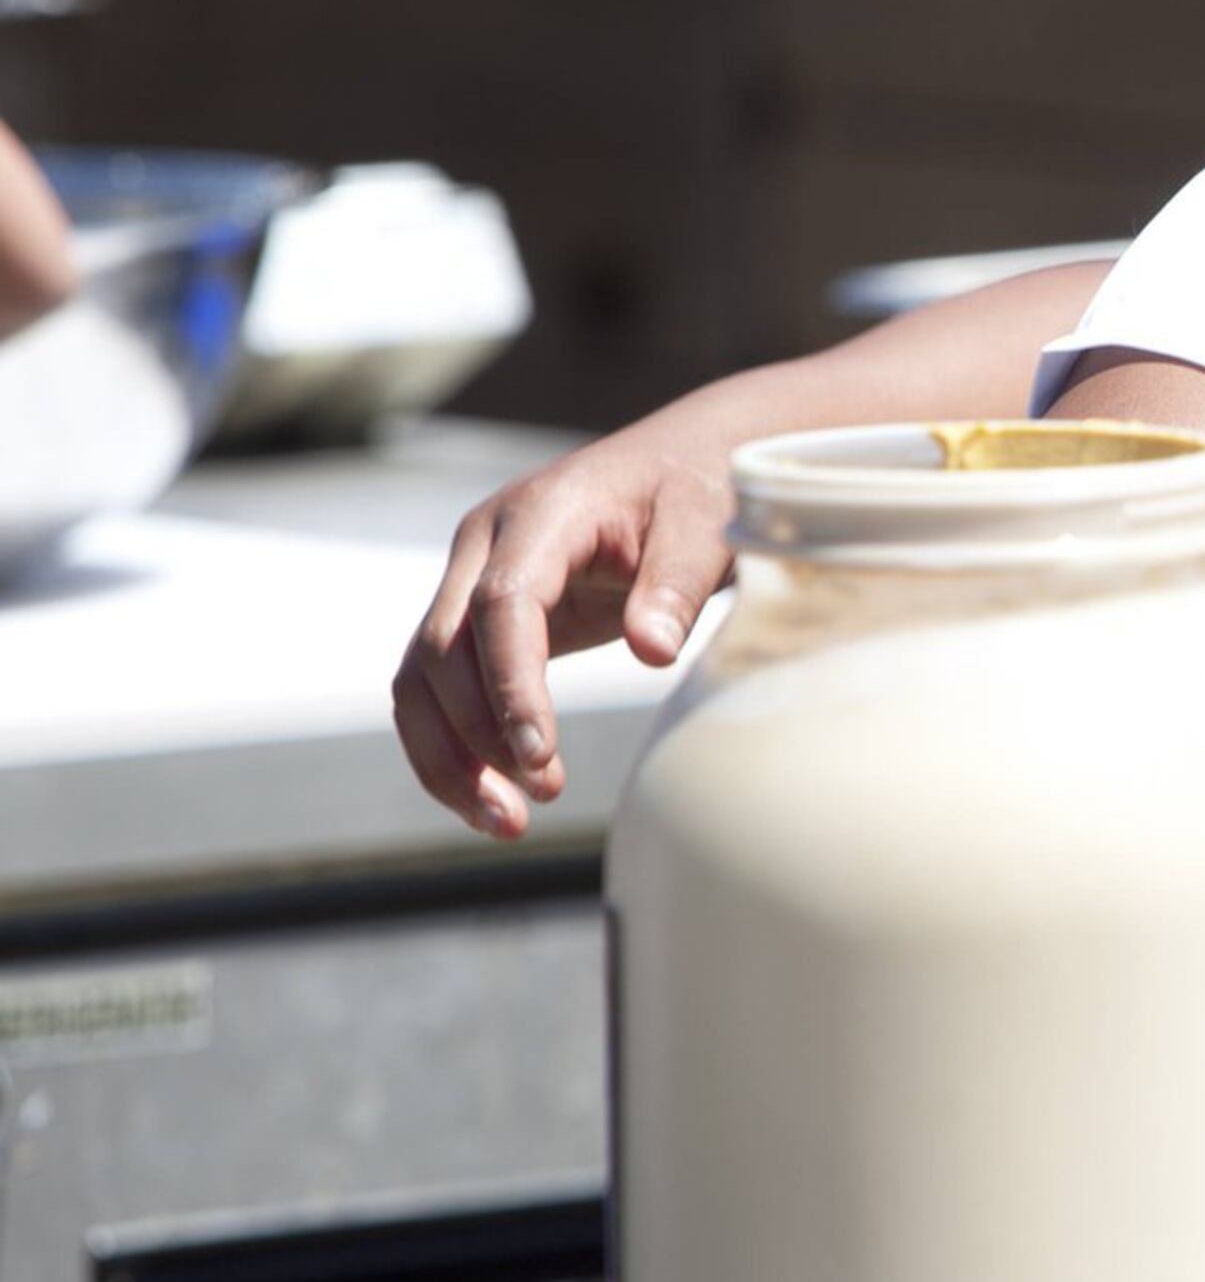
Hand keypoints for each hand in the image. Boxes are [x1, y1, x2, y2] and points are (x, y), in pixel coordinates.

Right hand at [393, 420, 737, 837]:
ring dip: (452, 757)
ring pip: (421, 679)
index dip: (510, 685)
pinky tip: (496, 799)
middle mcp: (486, 544)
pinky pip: (442, 689)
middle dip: (480, 734)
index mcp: (541, 513)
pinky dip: (459, 747)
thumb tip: (651, 653)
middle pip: (442, 650)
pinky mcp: (480, 617)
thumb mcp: (706, 523)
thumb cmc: (699, 487)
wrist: (684, 458)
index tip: (540, 754)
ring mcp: (472, 578)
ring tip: (508, 824)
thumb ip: (678, 584)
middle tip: (542, 798)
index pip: (500, 605)